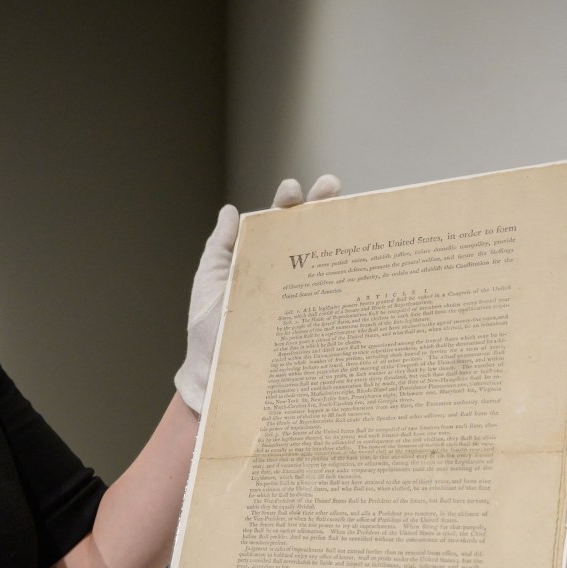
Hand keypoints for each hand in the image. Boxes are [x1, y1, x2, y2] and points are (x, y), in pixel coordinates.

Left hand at [174, 176, 341, 412]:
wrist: (214, 381)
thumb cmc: (208, 335)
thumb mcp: (209, 285)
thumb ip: (220, 248)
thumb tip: (230, 209)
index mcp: (261, 263)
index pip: (279, 225)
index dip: (289, 204)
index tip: (293, 189)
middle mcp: (287, 278)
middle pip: (309, 235)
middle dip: (322, 207)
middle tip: (331, 186)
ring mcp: (303, 301)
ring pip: (327, 263)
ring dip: (340, 236)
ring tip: (348, 212)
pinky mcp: (313, 327)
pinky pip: (333, 303)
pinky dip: (349, 285)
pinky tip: (358, 266)